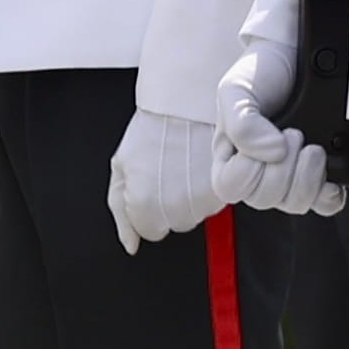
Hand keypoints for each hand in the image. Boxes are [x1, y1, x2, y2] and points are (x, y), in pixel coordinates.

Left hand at [108, 111, 226, 252]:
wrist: (188, 104)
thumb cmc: (153, 130)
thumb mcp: (121, 166)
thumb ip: (120, 210)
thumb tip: (130, 245)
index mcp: (145, 206)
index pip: (149, 231)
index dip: (147, 206)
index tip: (151, 184)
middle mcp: (177, 210)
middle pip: (175, 224)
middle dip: (171, 202)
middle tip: (169, 170)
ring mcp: (204, 203)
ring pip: (198, 214)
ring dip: (192, 195)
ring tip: (186, 163)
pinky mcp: (228, 191)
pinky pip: (218, 201)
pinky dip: (211, 186)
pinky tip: (202, 163)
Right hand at [212, 26, 345, 217]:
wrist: (295, 58)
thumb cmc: (259, 74)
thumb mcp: (237, 89)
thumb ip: (242, 122)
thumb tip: (272, 152)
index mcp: (229, 157)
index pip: (230, 187)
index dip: (249, 168)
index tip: (268, 135)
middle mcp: (257, 173)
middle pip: (265, 199)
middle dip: (283, 167)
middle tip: (293, 132)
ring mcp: (289, 178)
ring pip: (295, 204)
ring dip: (306, 176)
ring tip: (312, 146)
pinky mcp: (319, 177)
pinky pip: (326, 204)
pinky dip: (329, 192)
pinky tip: (328, 171)